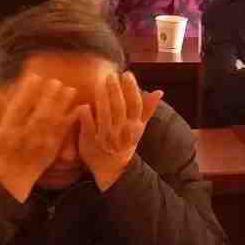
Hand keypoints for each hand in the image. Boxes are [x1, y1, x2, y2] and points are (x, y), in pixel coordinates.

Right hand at [0, 76, 78, 202]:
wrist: (12, 175)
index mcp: (6, 131)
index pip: (17, 108)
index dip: (27, 92)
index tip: (34, 77)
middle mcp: (24, 137)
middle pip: (39, 114)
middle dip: (48, 97)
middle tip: (55, 81)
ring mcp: (40, 143)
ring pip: (53, 122)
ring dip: (63, 105)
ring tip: (69, 89)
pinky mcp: (53, 147)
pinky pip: (64, 132)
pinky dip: (72, 119)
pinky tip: (79, 106)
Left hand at [74, 71, 162, 191]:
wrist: (112, 169)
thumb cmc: (125, 144)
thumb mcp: (139, 128)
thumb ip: (147, 109)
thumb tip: (159, 91)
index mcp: (134, 126)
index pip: (135, 104)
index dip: (131, 88)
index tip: (127, 74)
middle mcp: (121, 131)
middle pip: (119, 107)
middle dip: (115, 90)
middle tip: (110, 75)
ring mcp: (106, 136)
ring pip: (104, 114)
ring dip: (102, 98)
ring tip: (99, 83)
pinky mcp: (91, 141)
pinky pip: (89, 127)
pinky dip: (86, 116)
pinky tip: (84, 104)